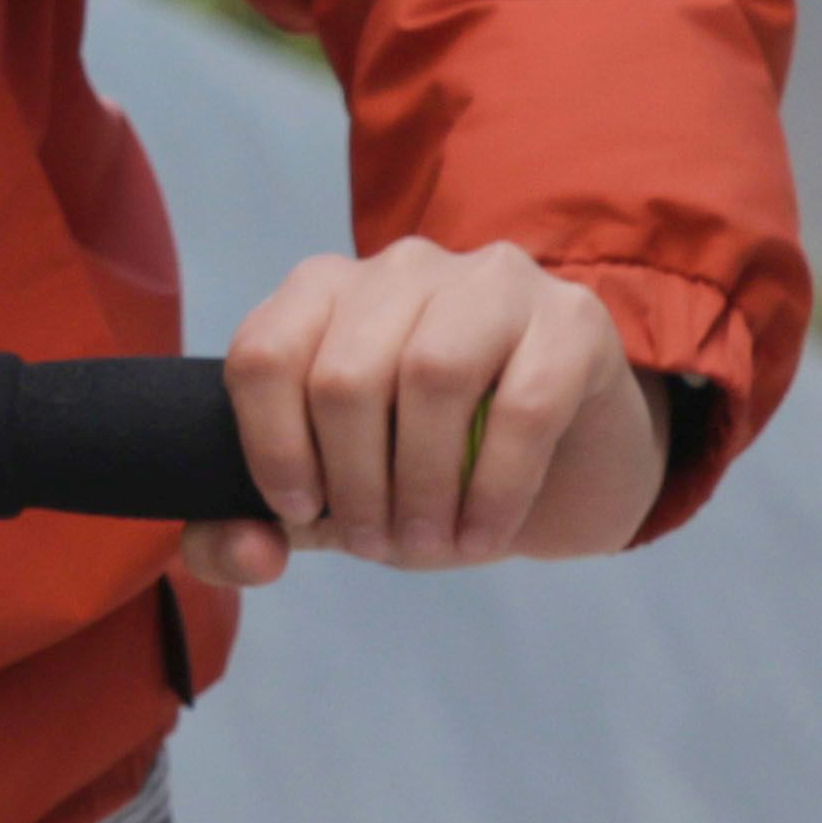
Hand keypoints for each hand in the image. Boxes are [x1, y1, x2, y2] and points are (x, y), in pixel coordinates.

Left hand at [194, 240, 668, 584]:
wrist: (567, 469)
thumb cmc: (435, 471)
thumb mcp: (336, 502)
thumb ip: (257, 528)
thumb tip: (248, 554)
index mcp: (325, 292)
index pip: (263, 355)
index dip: (271, 448)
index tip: (302, 513)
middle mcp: (401, 268)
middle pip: (344, 374)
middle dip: (354, 483)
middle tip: (378, 545)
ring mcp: (491, 281)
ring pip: (429, 374)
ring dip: (423, 483)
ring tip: (430, 543)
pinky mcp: (572, 319)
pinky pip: (523, 405)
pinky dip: (495, 487)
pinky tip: (485, 534)